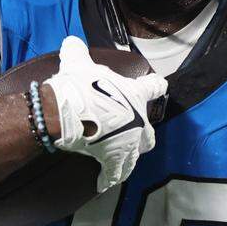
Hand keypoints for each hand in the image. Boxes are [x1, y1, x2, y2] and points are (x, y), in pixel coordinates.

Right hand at [44, 36, 167, 191]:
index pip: (153, 87)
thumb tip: (71, 41)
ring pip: (136, 155)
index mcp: (135, 95)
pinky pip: (114, 173)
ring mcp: (129, 143)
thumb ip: (78, 52)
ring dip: (129, 158)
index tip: (160, 86)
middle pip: (149, 133)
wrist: (66, 111)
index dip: (156, 85)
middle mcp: (138, 121)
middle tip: (133, 135)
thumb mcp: (77, 63)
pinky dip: (109, 178)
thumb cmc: (78, 85)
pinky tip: (104, 183)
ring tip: (122, 163)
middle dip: (143, 135)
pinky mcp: (113, 159)